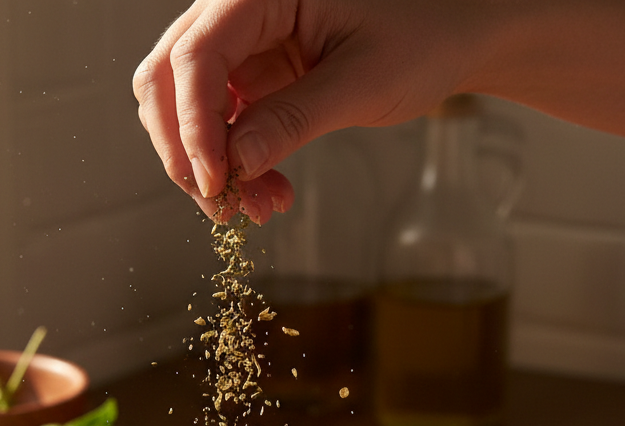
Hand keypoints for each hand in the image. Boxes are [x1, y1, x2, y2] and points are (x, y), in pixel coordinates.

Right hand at [132, 0, 483, 222]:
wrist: (457, 32)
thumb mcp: (363, 81)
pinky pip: (220, 124)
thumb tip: (236, 163)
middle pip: (167, 79)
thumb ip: (294, 119)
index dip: (194, 128)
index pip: (195, 57)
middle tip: (222, 206)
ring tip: (257, 207)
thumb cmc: (427, 33)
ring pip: (184, 107)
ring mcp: (241, 42)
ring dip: (209, 166)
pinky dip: (235, 164)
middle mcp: (238, 7)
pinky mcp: (251, 73)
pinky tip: (267, 191)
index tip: (217, 185)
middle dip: (186, 151)